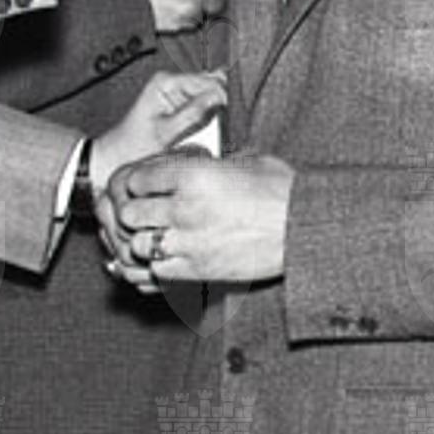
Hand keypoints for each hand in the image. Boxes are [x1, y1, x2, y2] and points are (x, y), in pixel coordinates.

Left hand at [91, 70, 226, 200]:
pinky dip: (212, 117)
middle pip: (213, 84)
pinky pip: (207, 107)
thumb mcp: (165, 133)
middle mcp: (174, 83)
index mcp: (166, 82)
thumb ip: (194, 113)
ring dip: (218, 110)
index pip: (208, 80)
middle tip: (226, 123)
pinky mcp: (184, 107)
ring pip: (213, 95)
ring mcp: (179, 94)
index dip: (223, 97)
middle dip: (222, 102)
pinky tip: (210, 128)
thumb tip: (221, 97)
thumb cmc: (132, 147)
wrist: (115, 159)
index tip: (231, 115)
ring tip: (218, 128)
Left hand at [107, 152, 292, 287]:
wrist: (304, 228)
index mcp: (194, 175)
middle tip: (144, 212)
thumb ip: (210, 162)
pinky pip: (156, 273)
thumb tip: (195, 161)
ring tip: (154, 236)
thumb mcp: (245, 160)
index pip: (137, 178)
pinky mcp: (198, 271)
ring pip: (137, 245)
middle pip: (130, 212)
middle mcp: (185, 208)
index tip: (144, 186)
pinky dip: (154, 267)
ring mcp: (189, 242)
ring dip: (142, 241)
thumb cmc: (281, 190)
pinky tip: (165, 259)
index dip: (136, 181)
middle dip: (134, 211)